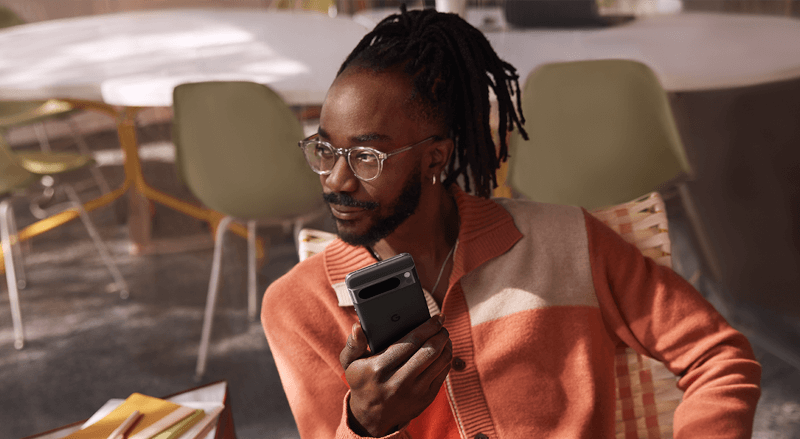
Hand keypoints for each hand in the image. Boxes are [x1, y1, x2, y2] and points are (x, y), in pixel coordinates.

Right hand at [340, 315, 452, 436]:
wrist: (371, 417)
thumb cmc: (363, 381)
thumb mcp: (350, 363)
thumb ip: (353, 343)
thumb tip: (357, 326)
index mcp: (379, 369)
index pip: (410, 342)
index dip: (427, 327)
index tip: (437, 317)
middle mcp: (398, 382)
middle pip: (429, 351)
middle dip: (440, 334)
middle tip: (442, 326)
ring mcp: (414, 393)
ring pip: (440, 362)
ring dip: (447, 346)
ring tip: (444, 337)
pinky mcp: (425, 400)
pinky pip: (443, 374)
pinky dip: (447, 360)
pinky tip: (444, 352)